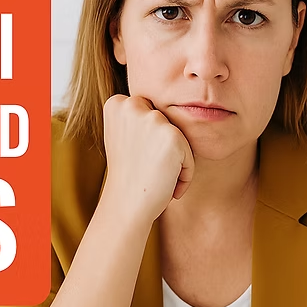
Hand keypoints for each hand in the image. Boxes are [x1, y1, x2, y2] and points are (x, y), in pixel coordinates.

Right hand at [101, 94, 194, 220]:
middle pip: (165, 122)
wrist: (126, 204)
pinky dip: (184, 174)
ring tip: (156, 177)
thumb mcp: (121, 136)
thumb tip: (169, 102)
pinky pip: (190, 155)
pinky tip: (167, 184)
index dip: (146, 139)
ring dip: (175, 161)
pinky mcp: (173, 136)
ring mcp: (153, 119)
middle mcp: (132, 105)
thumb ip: (137, 117)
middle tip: (146, 167)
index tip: (134, 156)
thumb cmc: (127, 175)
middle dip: (162, 146)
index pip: (148, 111)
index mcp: (116, 103)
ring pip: (179, 138)